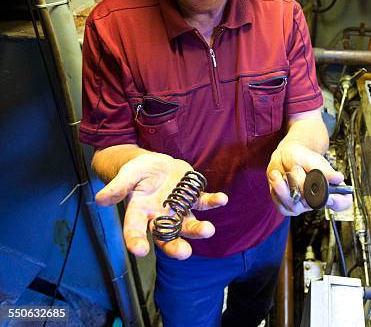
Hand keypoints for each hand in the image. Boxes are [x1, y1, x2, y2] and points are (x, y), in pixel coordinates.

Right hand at [95, 153, 227, 259]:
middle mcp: (161, 217)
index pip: (135, 232)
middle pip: (167, 237)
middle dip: (175, 246)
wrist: (155, 164)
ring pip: (189, 224)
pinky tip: (222, 200)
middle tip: (184, 253)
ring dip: (199, 229)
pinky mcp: (193, 197)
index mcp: (140, 214)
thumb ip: (117, 187)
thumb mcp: (126, 176)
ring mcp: (179, 209)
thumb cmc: (137, 173)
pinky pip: (204, 202)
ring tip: (209, 230)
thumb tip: (100, 200)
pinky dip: (214, 202)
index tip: (140, 250)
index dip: (136, 241)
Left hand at [266, 141, 352, 215]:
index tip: (330, 196)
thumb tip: (338, 178)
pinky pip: (281, 204)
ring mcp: (302, 205)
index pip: (343, 202)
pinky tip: (276, 177)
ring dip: (285, 188)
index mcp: (330, 188)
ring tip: (279, 174)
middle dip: (303, 184)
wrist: (287, 156)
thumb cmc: (303, 158)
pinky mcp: (286, 207)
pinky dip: (277, 189)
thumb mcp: (313, 160)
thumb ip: (324, 170)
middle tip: (297, 169)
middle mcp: (317, 200)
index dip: (338, 202)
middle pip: (313, 203)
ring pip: (294, 205)